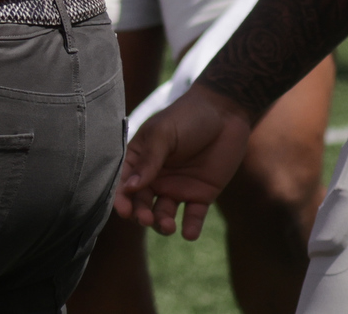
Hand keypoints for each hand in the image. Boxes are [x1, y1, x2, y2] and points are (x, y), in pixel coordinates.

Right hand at [114, 82, 254, 239]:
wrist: (225, 114)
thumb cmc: (188, 117)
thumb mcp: (164, 134)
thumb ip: (149, 160)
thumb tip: (129, 187)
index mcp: (141, 160)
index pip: (124, 183)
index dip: (121, 199)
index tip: (124, 211)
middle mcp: (156, 178)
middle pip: (141, 204)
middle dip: (140, 215)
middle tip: (146, 218)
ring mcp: (178, 188)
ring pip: (163, 215)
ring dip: (161, 224)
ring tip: (168, 226)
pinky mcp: (201, 195)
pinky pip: (192, 217)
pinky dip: (190, 228)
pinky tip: (189, 233)